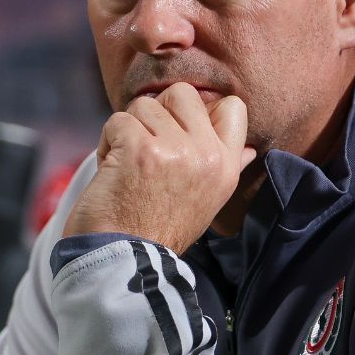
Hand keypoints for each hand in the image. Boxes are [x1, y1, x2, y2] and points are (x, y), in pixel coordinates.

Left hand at [64, 83, 257, 253]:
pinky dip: (106, 142)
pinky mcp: (138, 149)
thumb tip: (248, 149)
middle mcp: (206, 154)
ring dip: (128, 131)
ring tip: (127, 165)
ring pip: (144, 105)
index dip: (199, 111)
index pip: (233, 107)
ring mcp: (173, 149)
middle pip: (183, 93)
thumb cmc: (158, 231)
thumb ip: (226, 167)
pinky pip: (118, 120)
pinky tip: (111, 170)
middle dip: (156, 113)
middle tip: (145, 146)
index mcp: (226, 167)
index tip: (177, 135)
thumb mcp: (206, 202)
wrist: (122, 260)